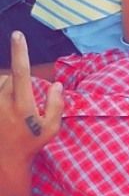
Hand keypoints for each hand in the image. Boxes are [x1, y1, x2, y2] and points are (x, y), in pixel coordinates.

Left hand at [0, 32, 63, 166]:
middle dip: (17, 83)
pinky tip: (6, 111)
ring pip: (0, 83)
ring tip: (11, 110)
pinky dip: (2, 95)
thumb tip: (57, 85)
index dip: (19, 51)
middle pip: (10, 77)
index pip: (21, 72)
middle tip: (23, 103)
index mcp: (23, 106)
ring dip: (6, 90)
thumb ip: (57, 105)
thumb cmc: (30, 144)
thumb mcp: (51, 129)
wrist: (6, 160)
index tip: (17, 35)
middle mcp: (4, 103)